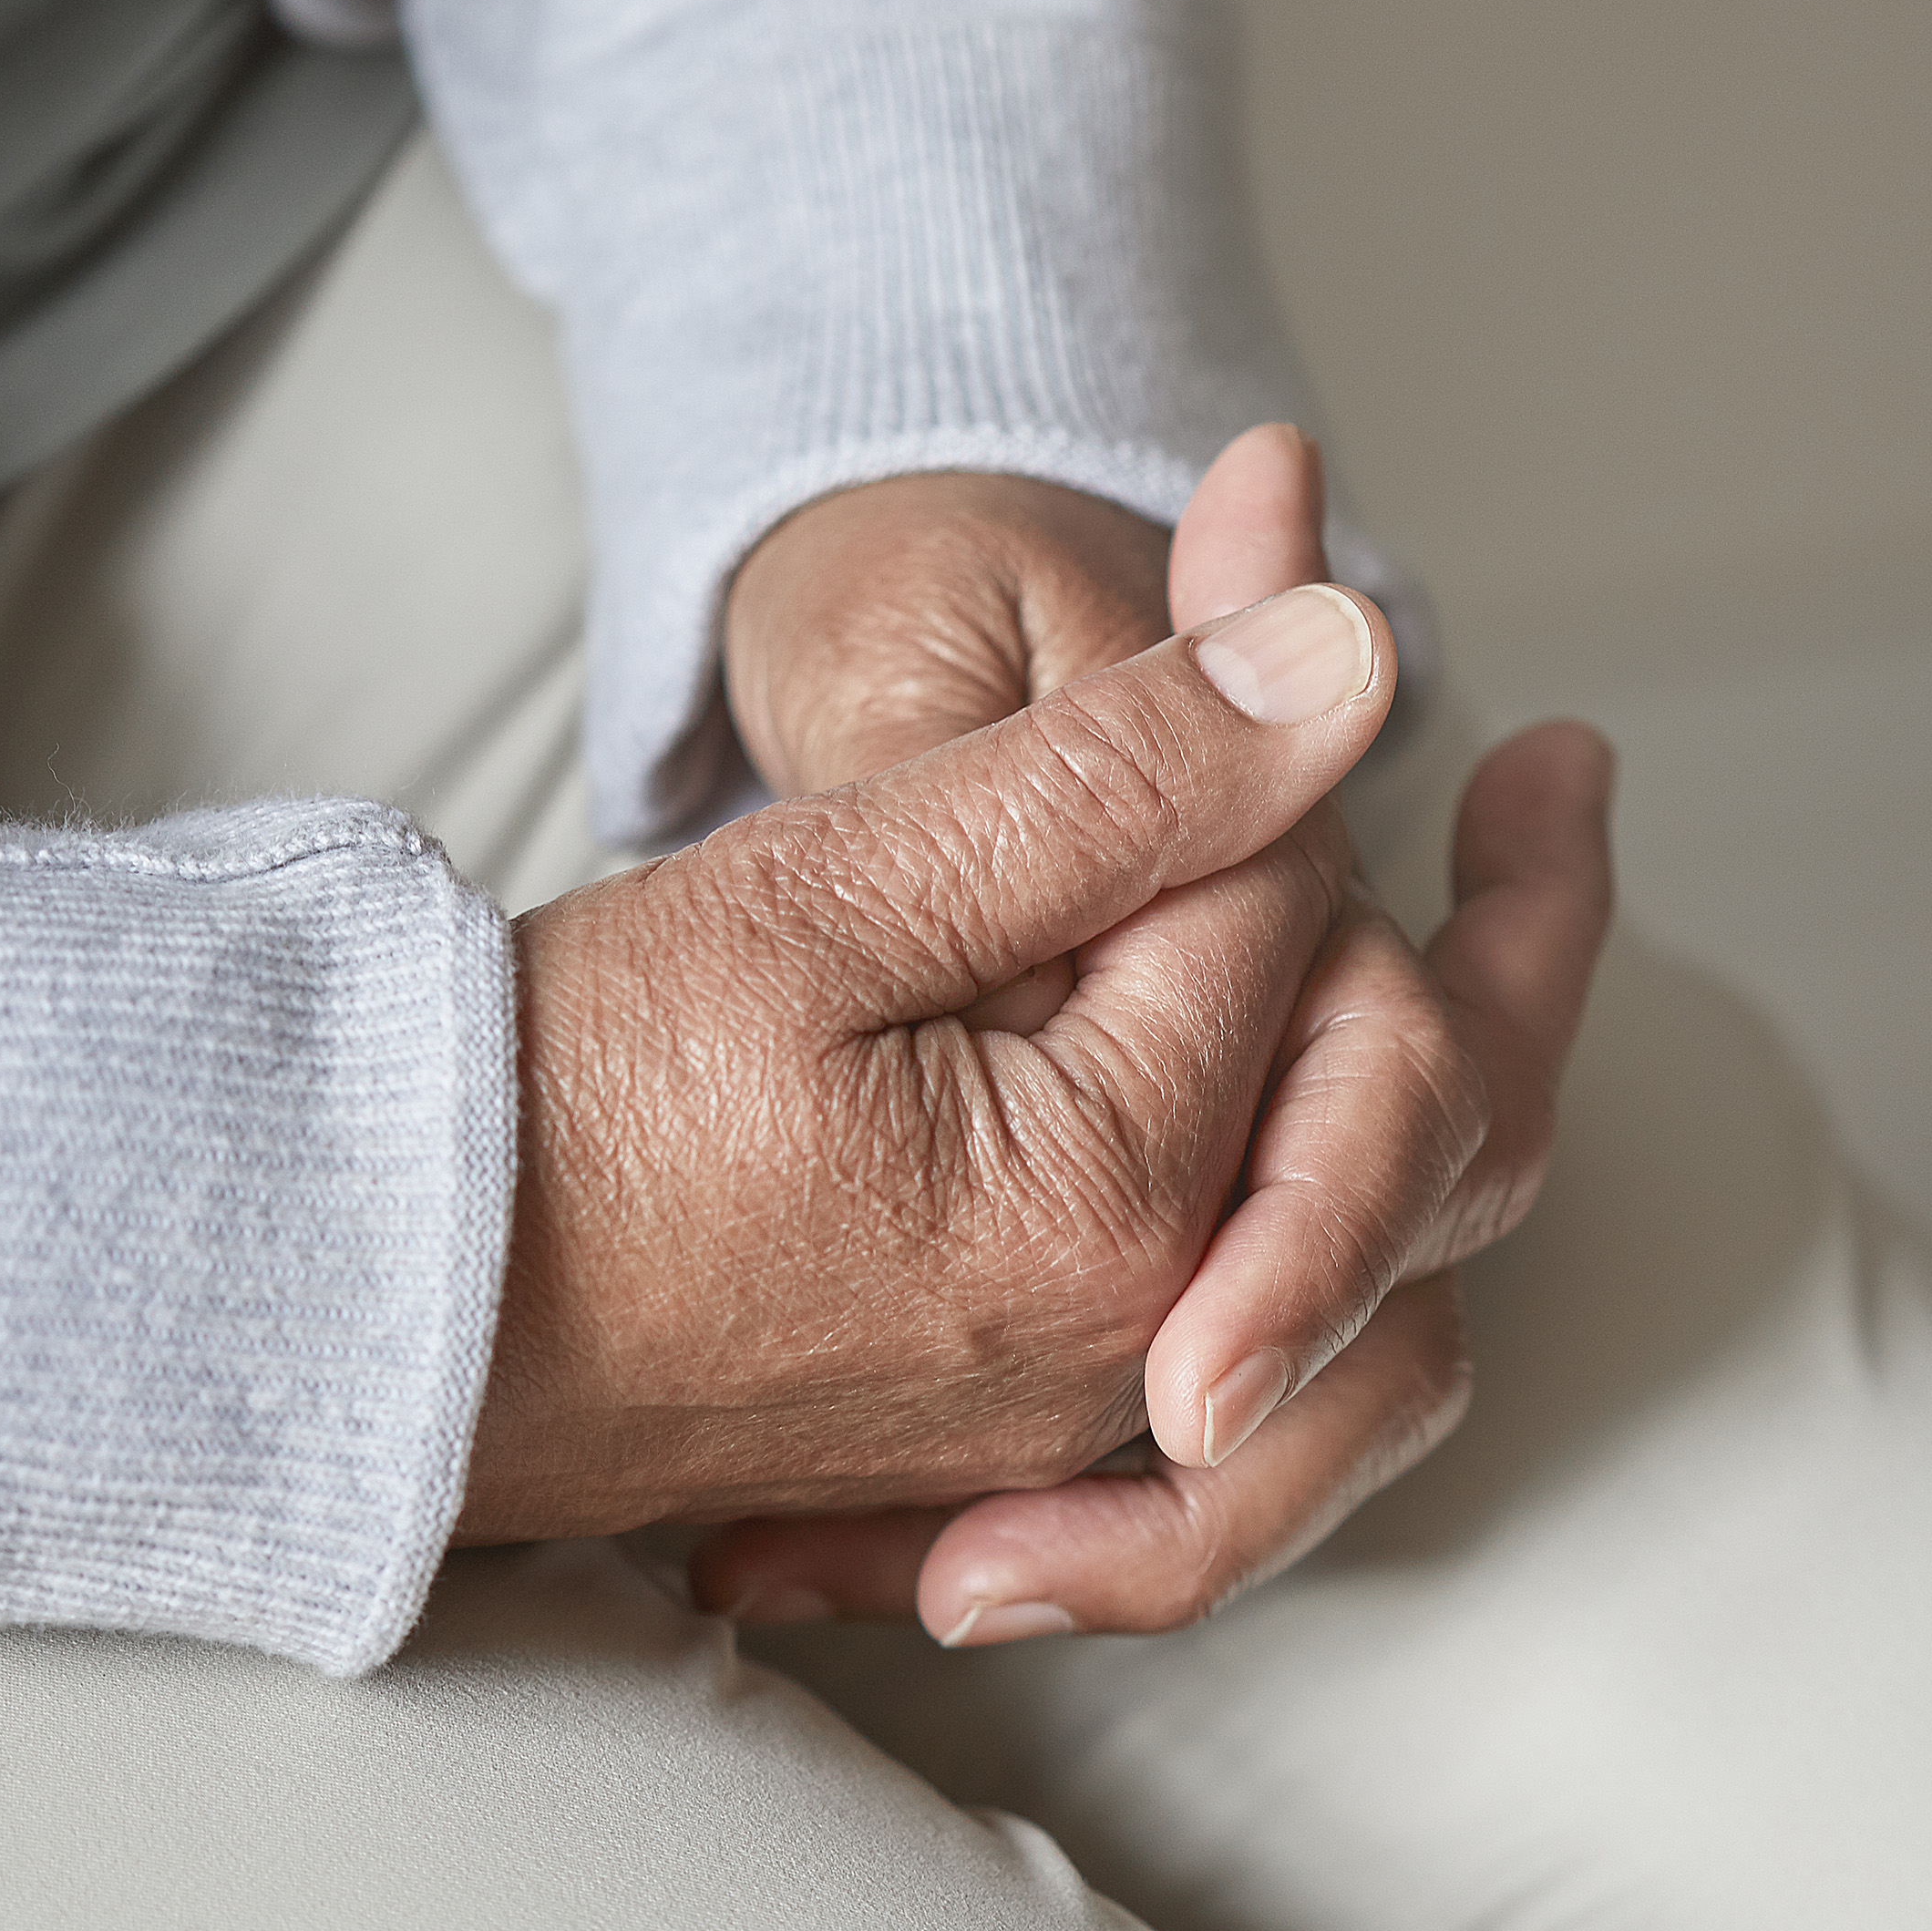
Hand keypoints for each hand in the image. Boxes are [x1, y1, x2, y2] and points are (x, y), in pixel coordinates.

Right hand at [458, 566, 1417, 1543]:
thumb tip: (1348, 662)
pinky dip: (1333, 1260)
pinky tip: (1349, 1163)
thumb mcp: (825, 903)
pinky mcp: (1030, 1436)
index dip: (1281, 677)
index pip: (1289, 911)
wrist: (365, 1318)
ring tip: (1512, 944)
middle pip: (1418, 1107)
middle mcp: (1148, 1339)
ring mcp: (1096, 1408)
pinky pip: (1272, 1381)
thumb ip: (1111, 787)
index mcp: (1117, 1202)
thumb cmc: (552, 1112)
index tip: (1272, 494)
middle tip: (1565, 774)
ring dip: (1452, 1099)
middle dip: (1510, 918)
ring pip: (1384, 1262)